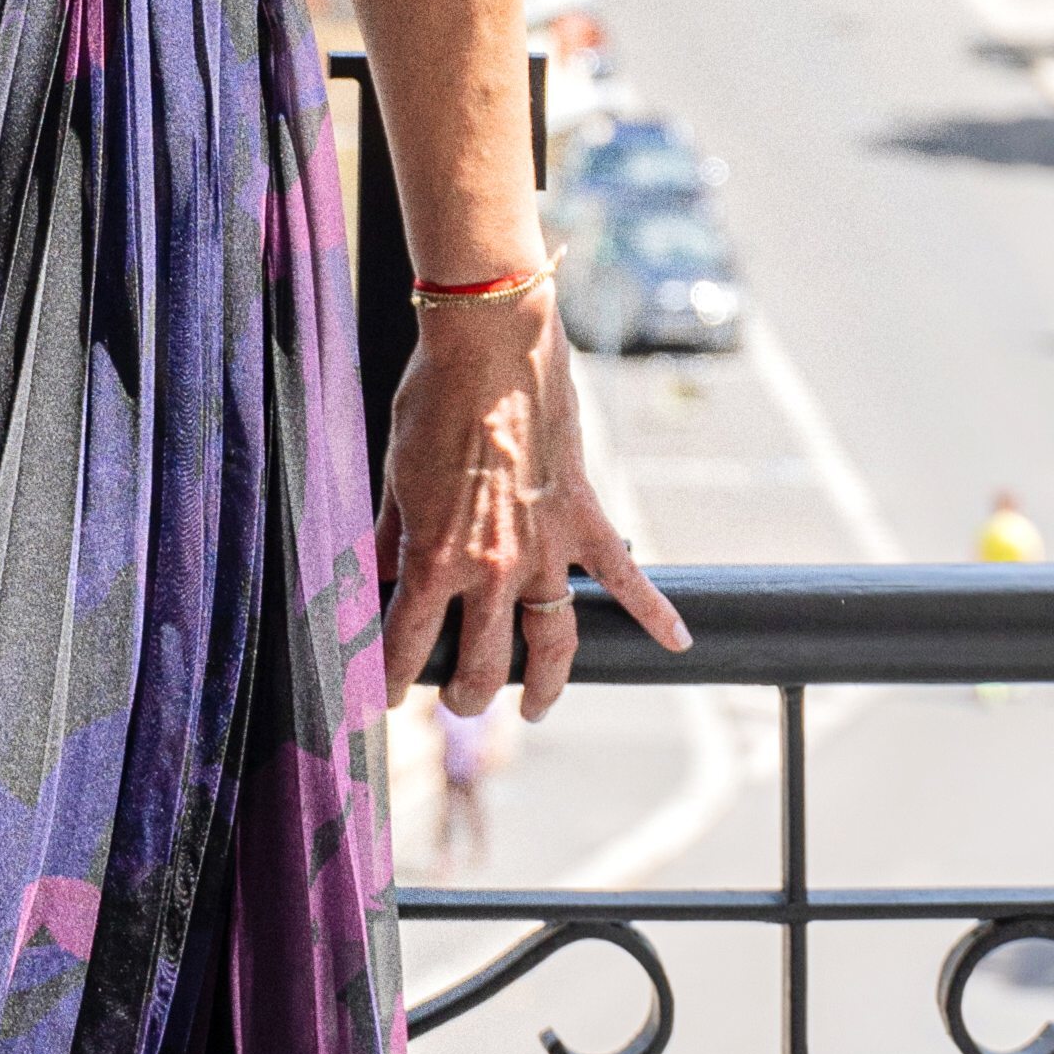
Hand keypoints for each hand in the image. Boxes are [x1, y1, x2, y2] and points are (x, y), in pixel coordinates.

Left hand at [376, 294, 688, 717]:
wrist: (489, 345)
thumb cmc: (431, 401)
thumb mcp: (394, 474)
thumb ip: (389, 536)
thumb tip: (377, 576)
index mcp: (436, 559)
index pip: (407, 643)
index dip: (392, 677)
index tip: (386, 695)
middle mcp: (494, 569)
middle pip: (484, 661)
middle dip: (465, 693)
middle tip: (457, 703)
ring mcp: (546, 550)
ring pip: (551, 643)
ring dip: (540, 685)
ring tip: (531, 708)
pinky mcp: (585, 520)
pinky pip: (625, 578)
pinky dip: (654, 612)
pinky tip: (676, 643)